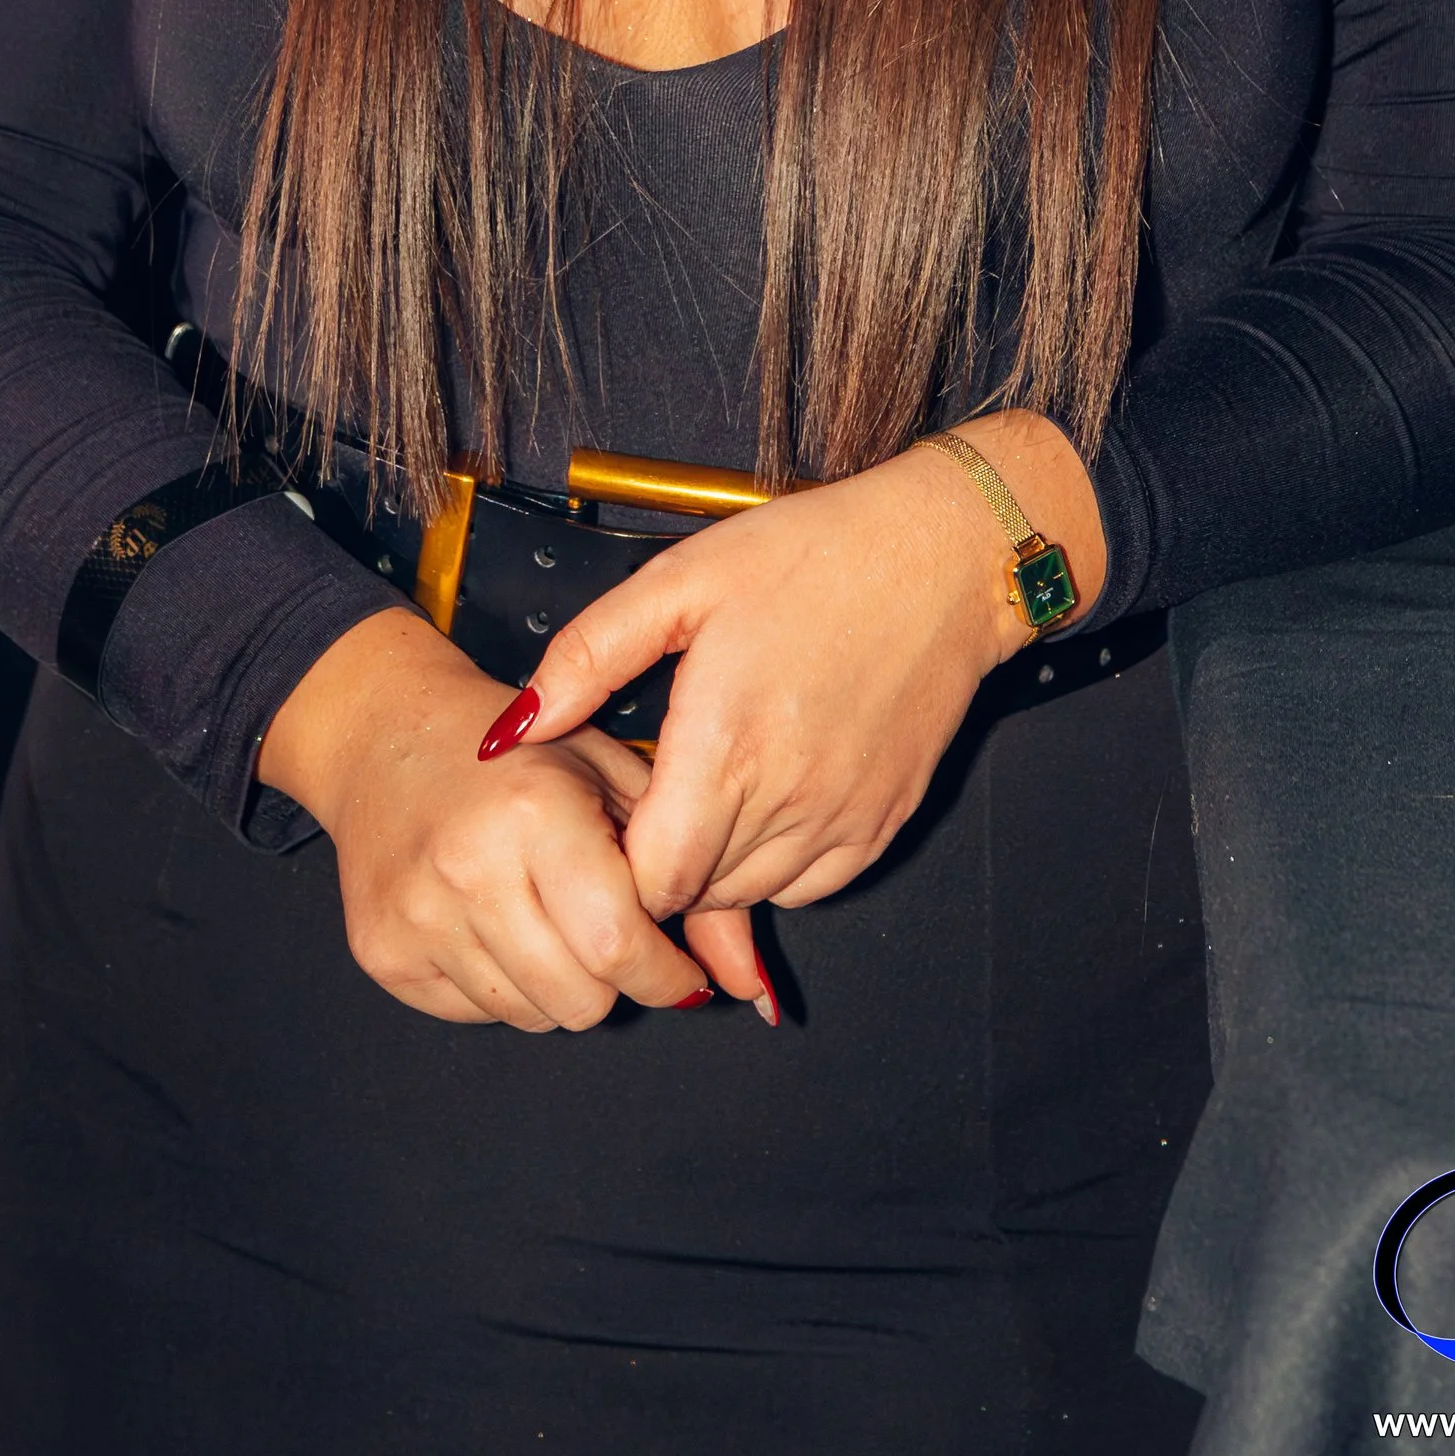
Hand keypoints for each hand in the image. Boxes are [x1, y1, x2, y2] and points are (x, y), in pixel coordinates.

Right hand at [256, 604, 732, 1029]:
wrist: (390, 737)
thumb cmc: (520, 757)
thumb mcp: (616, 778)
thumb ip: (690, 874)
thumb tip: (752, 988)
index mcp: (535, 813)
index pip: (618, 945)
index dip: (667, 974)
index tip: (683, 971)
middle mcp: (468, 869)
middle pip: (579, 1000)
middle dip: (617, 983)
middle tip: (615, 938)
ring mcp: (417, 916)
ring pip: (532, 1017)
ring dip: (562, 986)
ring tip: (554, 921)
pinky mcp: (382, 952)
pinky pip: (477, 1014)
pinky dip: (506, 986)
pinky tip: (499, 924)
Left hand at [499, 416, 1104, 929]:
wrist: (943, 556)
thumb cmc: (811, 556)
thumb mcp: (680, 581)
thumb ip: (587, 658)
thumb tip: (511, 730)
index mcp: (724, 746)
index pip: (646, 882)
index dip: (610, 864)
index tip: (602, 818)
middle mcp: (787, 800)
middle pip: (692, 897)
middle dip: (654, 866)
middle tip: (645, 798)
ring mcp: (841, 820)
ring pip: (749, 899)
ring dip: (713, 868)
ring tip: (703, 794)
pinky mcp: (884, 824)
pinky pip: (811, 889)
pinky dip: (775, 866)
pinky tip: (762, 802)